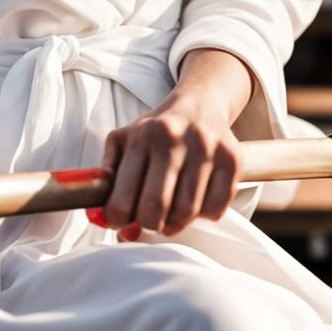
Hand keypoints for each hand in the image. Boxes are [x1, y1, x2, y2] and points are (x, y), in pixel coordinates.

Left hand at [95, 50, 251, 237]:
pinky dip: (203, 215)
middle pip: (156, 207)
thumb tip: (100, 215)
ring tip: (170, 213)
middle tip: (149, 221)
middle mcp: (174, 139)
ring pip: (187, 212)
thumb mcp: (123, 140)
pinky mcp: (232, 159)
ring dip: (176, 223)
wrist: (199, 105)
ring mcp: (206, 148)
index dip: (117, 219)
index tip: (120, 221)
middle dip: (148, 224)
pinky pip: (215, 209)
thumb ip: (107, 174)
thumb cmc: (156, 132)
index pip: (122, 196)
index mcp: (143, 136)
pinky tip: (196, 200)